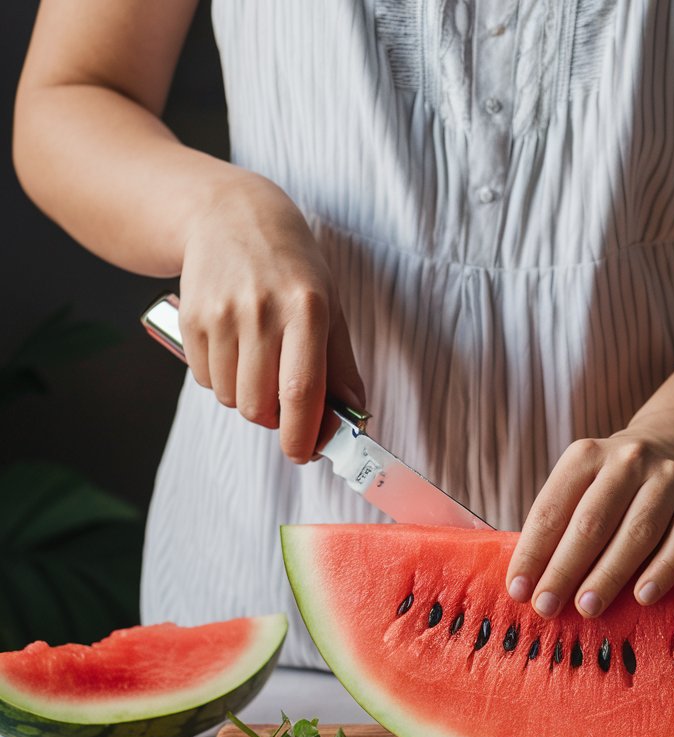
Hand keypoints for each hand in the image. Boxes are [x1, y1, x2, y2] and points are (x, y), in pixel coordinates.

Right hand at [177, 174, 364, 462]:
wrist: (229, 214)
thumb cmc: (290, 265)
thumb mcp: (330, 306)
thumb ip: (342, 365)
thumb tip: (353, 415)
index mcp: (306, 308)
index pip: (301, 392)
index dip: (302, 434)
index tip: (305, 454)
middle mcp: (261, 311)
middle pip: (260, 405)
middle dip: (275, 420)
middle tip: (286, 405)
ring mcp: (221, 314)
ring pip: (231, 398)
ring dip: (248, 399)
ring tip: (260, 366)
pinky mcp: (190, 317)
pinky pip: (205, 379)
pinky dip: (222, 380)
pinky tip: (234, 351)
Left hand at [506, 423, 673, 618]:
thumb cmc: (614, 481)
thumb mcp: (582, 481)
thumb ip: (559, 521)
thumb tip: (531, 582)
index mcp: (585, 455)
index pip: (551, 509)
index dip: (533, 552)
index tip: (518, 590)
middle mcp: (628, 461)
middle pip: (591, 522)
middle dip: (564, 569)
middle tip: (546, 606)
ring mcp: (669, 479)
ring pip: (637, 532)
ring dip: (608, 574)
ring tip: (586, 608)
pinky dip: (662, 571)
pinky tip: (643, 597)